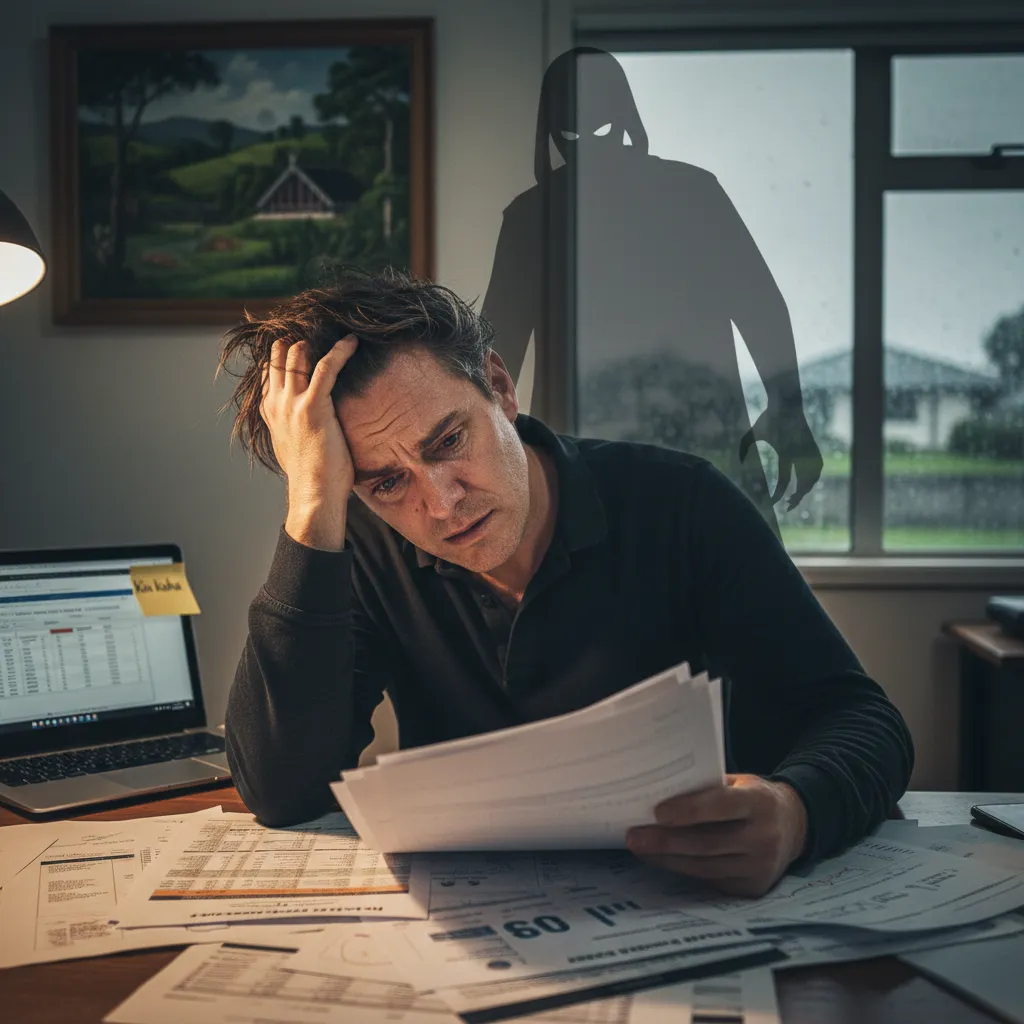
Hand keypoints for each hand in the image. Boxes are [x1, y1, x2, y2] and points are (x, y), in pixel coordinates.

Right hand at [260, 335, 358, 544]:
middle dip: (296, 342)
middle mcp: (277, 404)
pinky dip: (340, 350)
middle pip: (280, 358)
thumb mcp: (293, 446)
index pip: (270, 372)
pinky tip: (352, 341)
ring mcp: (292, 404)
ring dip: (315, 342)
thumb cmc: (313, 477)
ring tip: (337, 335)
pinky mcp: (313, 406)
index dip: (283, 355)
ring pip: (297, 356)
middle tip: (320, 332)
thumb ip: (293, 427)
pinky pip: (326, 366)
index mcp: (270, 412)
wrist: (314, 494)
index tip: (300, 344)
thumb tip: (304, 423)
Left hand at [625, 775, 807, 897]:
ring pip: (705, 865)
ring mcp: (760, 866)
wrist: (793, 827)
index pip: (722, 805)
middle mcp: (764, 836)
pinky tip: (662, 860)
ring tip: (640, 848)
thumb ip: (709, 788)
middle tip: (634, 836)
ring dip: (668, 858)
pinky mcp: (752, 888)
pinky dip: (682, 869)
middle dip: (666, 841)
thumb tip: (660, 791)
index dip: (689, 810)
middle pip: (707, 842)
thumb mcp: (740, 783)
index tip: (657, 812)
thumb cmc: (754, 798)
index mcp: (761, 802)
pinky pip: (710, 879)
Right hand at [739, 407, 822, 510]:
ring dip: (804, 490)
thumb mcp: (752, 435)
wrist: (785, 404)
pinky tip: (806, 486)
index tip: (772, 502)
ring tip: (796, 500)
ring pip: (810, 477)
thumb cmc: (768, 418)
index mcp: (786, 456)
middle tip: (789, 508)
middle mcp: (799, 457)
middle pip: (800, 483)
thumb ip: (744, 448)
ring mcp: (808, 453)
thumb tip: (740, 463)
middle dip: (796, 497)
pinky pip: (818, 466)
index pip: (784, 480)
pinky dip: (813, 477)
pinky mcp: (814, 447)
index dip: (778, 493)